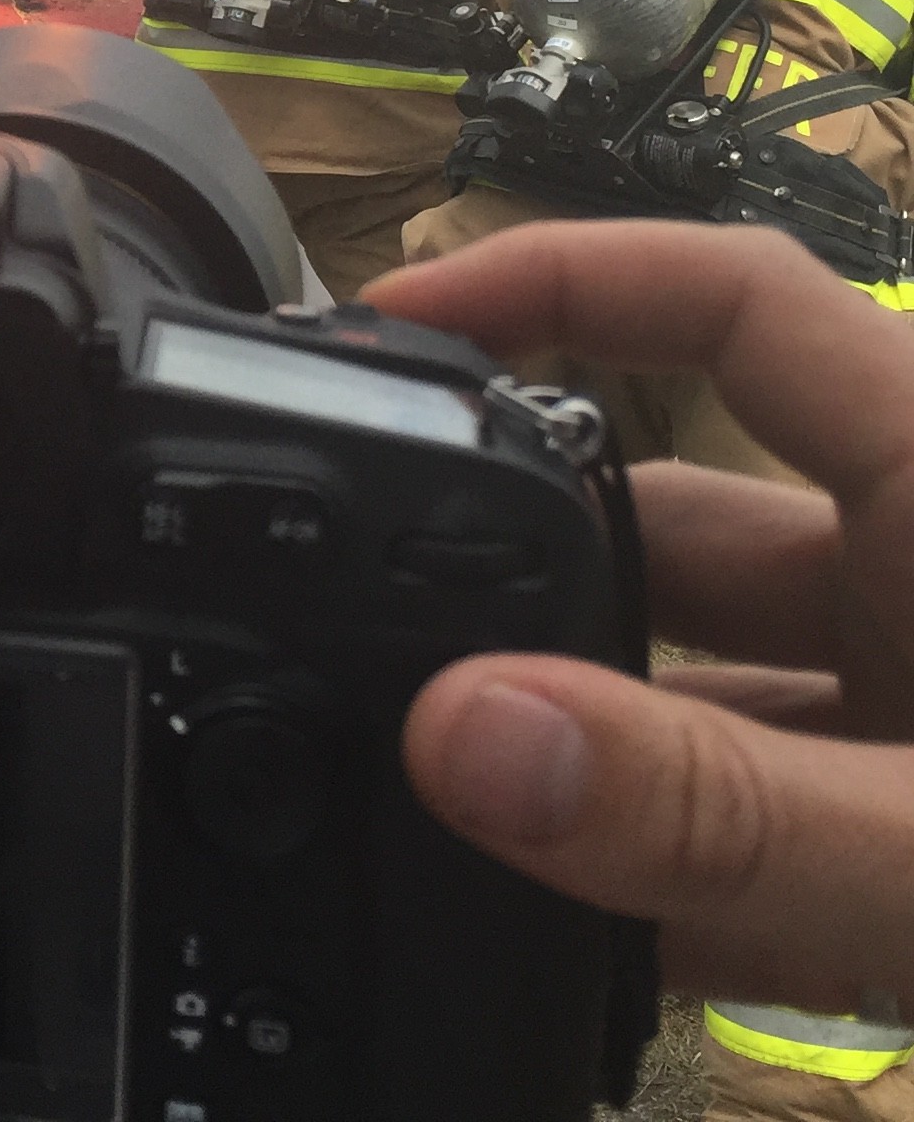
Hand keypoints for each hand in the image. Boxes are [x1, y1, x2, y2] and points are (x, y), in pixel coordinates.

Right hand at [364, 223, 913, 1016]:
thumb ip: (724, 808)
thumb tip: (455, 734)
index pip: (728, 297)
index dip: (552, 274)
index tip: (382, 324)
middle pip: (674, 512)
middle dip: (515, 565)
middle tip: (358, 605)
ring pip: (697, 685)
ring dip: (576, 745)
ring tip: (427, 797)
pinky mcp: (909, 835)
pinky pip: (744, 823)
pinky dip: (649, 871)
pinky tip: (553, 942)